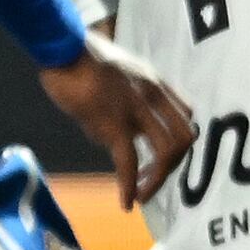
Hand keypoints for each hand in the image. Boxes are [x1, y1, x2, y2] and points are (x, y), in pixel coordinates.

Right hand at [42, 34, 198, 206]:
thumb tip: (112, 132)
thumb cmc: (79, 56)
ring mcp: (136, 110)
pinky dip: (130, 186)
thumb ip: (125, 97)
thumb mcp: (117, 70)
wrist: (62, 46)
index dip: (181, 140)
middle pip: (184, 138)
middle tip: (153, 180)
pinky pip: (129, 162)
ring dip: (156, 181)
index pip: (187, 114)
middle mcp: (153, 96)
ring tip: (142, 197)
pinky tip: (126, 202)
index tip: (165, 155)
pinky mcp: (113, 123)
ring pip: (166, 153)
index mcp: (155, 82)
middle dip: (173, 165)